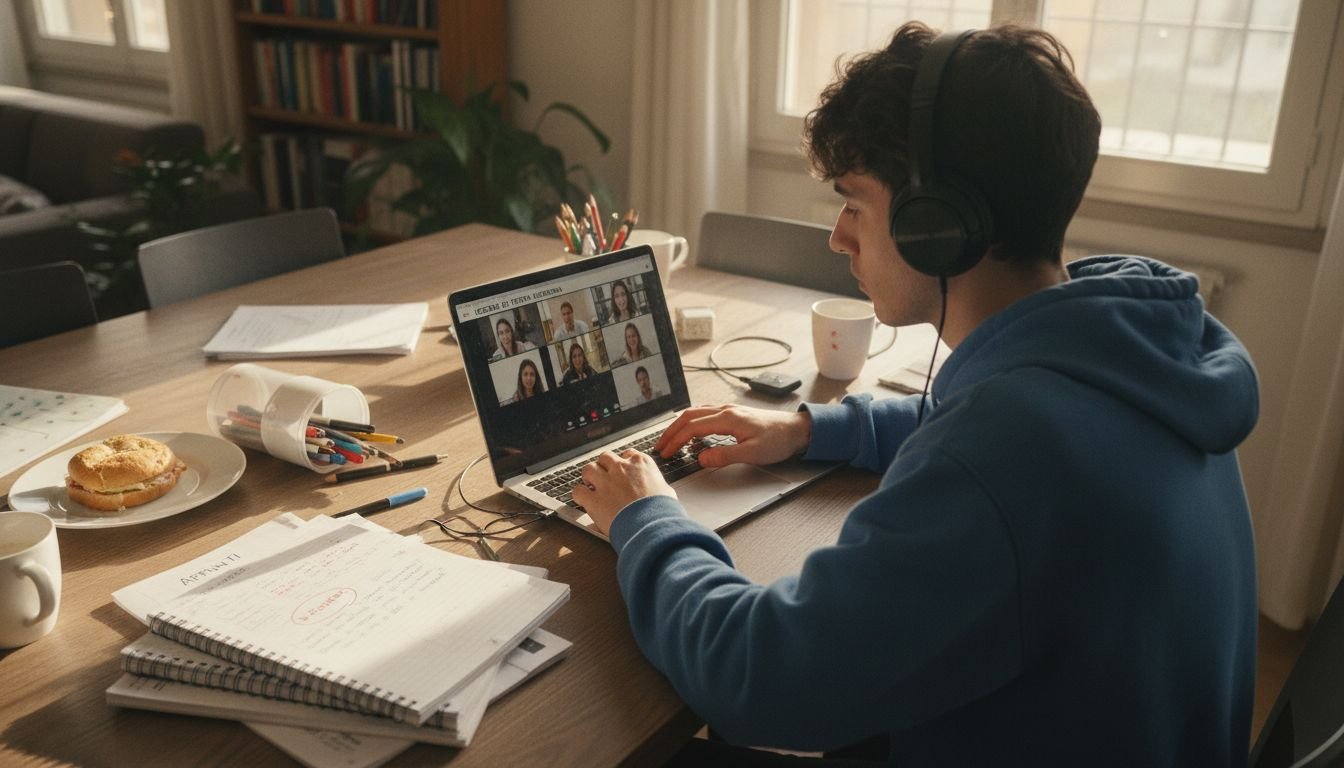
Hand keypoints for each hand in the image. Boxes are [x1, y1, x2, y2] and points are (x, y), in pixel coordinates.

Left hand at [571, 450, 676, 534]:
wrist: (653, 525)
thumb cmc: (663, 511)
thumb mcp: (667, 492)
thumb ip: (658, 487)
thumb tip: (660, 492)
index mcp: (641, 464)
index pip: (628, 454)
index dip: (623, 463)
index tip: (622, 471)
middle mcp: (621, 468)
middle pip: (605, 457)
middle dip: (604, 467)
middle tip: (605, 478)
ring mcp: (606, 482)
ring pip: (588, 469)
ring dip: (589, 477)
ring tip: (592, 487)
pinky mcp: (594, 499)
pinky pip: (578, 491)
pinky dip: (580, 495)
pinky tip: (584, 501)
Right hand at [654, 404, 811, 467]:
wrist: (797, 430)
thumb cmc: (778, 440)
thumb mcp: (752, 454)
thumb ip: (724, 456)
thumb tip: (701, 458)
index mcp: (727, 419)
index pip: (692, 428)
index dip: (676, 441)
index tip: (666, 453)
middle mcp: (725, 410)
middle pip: (689, 416)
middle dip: (671, 432)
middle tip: (660, 446)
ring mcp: (729, 410)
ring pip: (696, 413)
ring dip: (680, 425)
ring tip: (671, 439)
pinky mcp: (733, 414)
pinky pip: (705, 414)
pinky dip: (692, 422)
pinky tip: (692, 433)